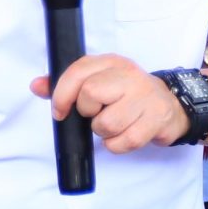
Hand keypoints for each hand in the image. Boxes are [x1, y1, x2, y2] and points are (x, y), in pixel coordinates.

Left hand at [35, 54, 187, 153]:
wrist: (170, 105)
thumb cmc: (127, 95)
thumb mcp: (99, 81)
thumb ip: (66, 85)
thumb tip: (37, 86)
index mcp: (111, 63)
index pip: (79, 71)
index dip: (62, 94)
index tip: (59, 112)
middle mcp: (129, 76)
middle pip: (91, 94)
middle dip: (88, 113)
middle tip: (96, 114)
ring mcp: (145, 97)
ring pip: (107, 123)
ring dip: (103, 132)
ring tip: (113, 125)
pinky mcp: (156, 120)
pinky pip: (124, 142)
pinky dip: (118, 145)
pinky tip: (125, 134)